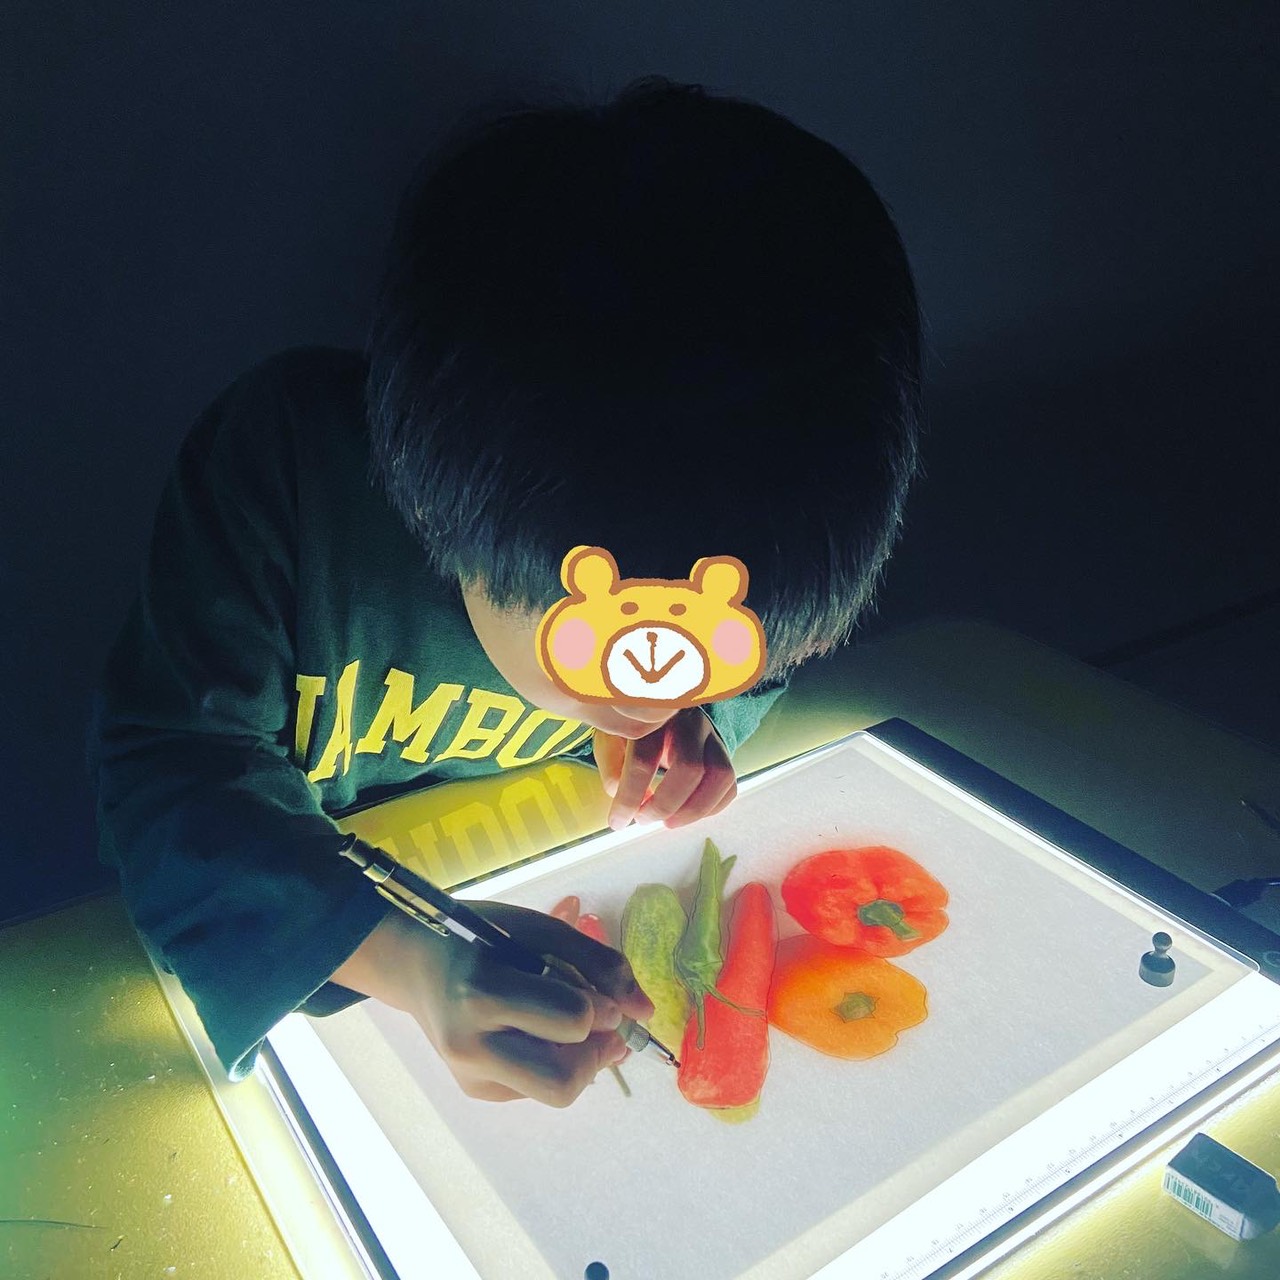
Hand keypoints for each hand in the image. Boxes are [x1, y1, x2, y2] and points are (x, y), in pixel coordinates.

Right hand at [336, 903, 654, 1106]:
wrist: (416, 963)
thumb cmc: (480, 936)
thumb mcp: (538, 930)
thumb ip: (597, 963)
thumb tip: (644, 1011)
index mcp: (483, 992)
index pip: (571, 1020)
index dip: (601, 1009)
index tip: (600, 995)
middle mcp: (471, 1045)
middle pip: (564, 1081)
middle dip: (595, 1054)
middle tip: (597, 1023)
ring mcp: (470, 1076)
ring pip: (555, 1093)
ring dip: (579, 1063)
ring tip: (568, 1027)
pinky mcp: (474, 1091)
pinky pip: (536, 1089)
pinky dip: (552, 1063)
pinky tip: (535, 1032)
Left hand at [593, 707, 737, 831]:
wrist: (660, 709)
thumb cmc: (634, 731)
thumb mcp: (611, 741)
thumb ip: (612, 767)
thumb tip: (620, 794)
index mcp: (654, 718)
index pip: (643, 760)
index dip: (630, 798)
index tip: (618, 822)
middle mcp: (689, 724)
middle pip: (690, 767)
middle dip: (666, 804)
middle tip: (644, 819)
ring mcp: (712, 737)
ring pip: (720, 776)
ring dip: (694, 810)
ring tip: (669, 821)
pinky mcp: (724, 753)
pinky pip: (729, 785)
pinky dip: (711, 808)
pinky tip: (686, 813)